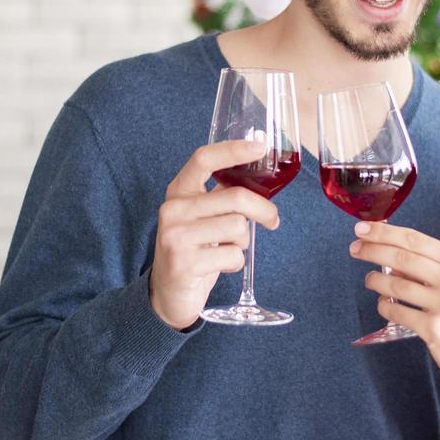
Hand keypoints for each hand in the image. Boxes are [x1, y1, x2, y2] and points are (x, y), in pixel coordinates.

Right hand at [149, 139, 280, 329]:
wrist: (166, 294)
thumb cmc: (193, 250)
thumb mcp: (201, 218)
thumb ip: (222, 198)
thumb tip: (261, 180)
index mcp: (179, 192)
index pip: (204, 159)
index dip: (233, 150)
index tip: (260, 145)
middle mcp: (173, 210)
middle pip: (235, 197)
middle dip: (263, 210)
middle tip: (272, 220)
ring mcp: (176, 236)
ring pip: (238, 227)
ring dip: (242, 242)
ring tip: (226, 249)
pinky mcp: (185, 263)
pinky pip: (233, 255)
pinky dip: (235, 262)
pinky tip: (219, 266)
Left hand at [349, 221, 439, 392]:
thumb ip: (434, 268)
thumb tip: (393, 257)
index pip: (416, 239)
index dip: (385, 232)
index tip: (363, 228)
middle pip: (402, 258)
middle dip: (372, 250)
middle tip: (355, 249)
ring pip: (395, 285)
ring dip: (375, 280)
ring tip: (369, 280)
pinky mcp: (434, 329)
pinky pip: (396, 312)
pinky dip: (383, 307)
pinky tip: (383, 305)